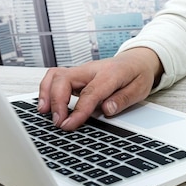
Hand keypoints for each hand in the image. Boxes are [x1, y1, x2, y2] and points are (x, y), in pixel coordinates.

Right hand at [37, 48, 163, 130]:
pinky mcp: (76, 75)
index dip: (78, 110)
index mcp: (110, 73)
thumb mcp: (139, 89)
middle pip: (65, 79)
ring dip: (47, 94)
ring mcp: (82, 71)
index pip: (90, 92)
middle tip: (58, 122)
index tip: (70, 124)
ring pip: (55, 76)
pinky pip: (55, 78)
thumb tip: (107, 110)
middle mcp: (92, 69)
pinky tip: (46, 105)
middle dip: (57, 101)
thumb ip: (123, 99)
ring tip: (45, 113)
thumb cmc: (138, 75)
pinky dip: (47, 90)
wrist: (137, 60)